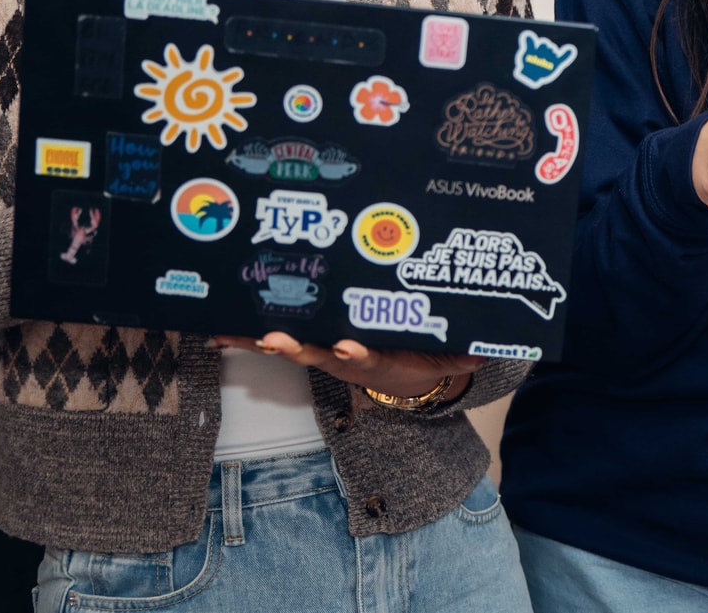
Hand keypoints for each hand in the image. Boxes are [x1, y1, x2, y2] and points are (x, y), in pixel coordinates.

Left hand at [213, 333, 478, 402]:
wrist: (408, 376)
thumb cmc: (430, 355)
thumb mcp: (453, 358)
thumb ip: (466, 353)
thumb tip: (487, 350)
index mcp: (381, 359)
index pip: (369, 357)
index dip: (357, 354)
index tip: (345, 347)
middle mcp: (347, 358)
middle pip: (317, 353)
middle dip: (294, 346)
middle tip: (272, 338)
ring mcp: (326, 353)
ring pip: (290, 346)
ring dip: (260, 341)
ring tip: (230, 333)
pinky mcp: (313, 344)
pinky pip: (278, 340)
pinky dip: (249, 337)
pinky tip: (220, 331)